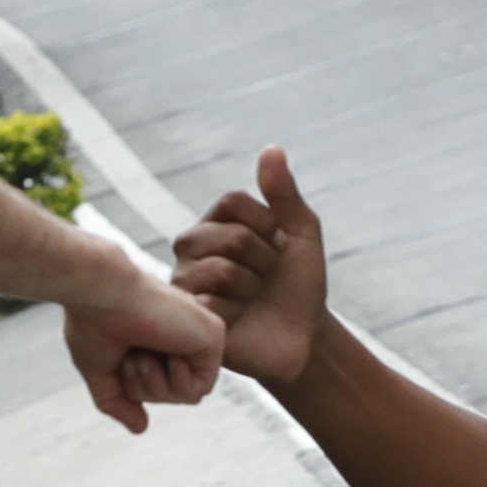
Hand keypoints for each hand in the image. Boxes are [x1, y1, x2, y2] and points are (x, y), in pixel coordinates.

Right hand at [63, 246, 228, 434]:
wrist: (100, 294)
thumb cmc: (94, 322)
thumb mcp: (101, 372)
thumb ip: (120, 401)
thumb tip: (140, 427)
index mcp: (159, 339)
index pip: (160, 386)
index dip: (136, 388)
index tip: (122, 360)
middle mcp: (181, 336)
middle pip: (174, 395)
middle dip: (145, 389)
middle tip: (132, 358)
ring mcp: (199, 335)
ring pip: (188, 395)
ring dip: (157, 386)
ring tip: (143, 355)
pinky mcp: (213, 336)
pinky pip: (202, 387)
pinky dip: (177, 382)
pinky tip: (165, 356)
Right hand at [175, 147, 333, 386]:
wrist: (302, 338)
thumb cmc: (298, 285)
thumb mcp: (302, 233)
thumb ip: (285, 193)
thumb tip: (271, 148)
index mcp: (214, 221)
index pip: (233, 202)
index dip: (268, 227)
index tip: (276, 249)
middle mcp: (191, 248)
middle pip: (231, 236)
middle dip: (264, 261)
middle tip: (265, 280)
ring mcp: (184, 282)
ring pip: (221, 270)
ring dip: (253, 288)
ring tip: (252, 300)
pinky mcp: (185, 319)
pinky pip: (212, 304)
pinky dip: (237, 314)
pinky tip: (236, 322)